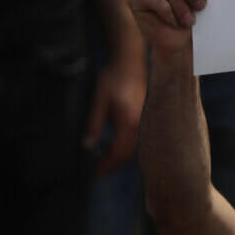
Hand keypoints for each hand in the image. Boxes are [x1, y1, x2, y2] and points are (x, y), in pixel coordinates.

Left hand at [82, 53, 146, 173]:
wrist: (130, 61)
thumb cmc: (113, 78)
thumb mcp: (98, 101)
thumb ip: (94, 124)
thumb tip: (87, 146)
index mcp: (128, 121)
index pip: (118, 152)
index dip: (107, 165)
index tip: (96, 172)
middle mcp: (141, 123)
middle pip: (129, 153)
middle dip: (114, 164)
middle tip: (100, 169)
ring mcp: (146, 119)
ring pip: (135, 146)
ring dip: (122, 156)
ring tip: (107, 159)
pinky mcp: (147, 115)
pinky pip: (139, 137)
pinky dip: (128, 146)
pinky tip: (119, 144)